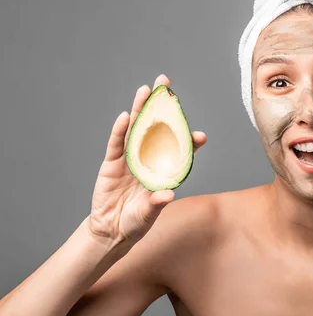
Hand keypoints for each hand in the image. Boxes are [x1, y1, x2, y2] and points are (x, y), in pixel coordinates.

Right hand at [86, 74, 205, 246]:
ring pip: (136, 129)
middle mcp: (149, 159)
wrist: (111, 230)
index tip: (199, 136)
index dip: (188, 141)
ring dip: (141, 110)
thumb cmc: (136, 222)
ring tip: (147, 90)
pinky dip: (120, 130)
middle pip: (157, 129)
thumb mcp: (147, 215)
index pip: (179, 151)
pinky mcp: (111, 163)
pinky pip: (116, 144)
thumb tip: (167, 195)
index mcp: (164, 170)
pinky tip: (126, 115)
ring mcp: (130, 159)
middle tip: (168, 86)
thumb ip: (155, 205)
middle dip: (163, 108)